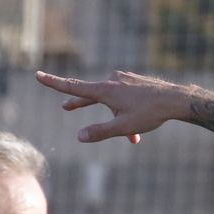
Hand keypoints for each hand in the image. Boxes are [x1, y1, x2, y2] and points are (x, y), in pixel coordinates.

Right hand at [35, 70, 187, 143]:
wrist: (176, 100)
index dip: (53, 83)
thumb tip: (80, 136)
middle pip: (91, 94)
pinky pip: (126, 99)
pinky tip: (142, 128)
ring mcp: (125, 80)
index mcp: (104, 90)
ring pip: (113, 101)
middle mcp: (112, 81)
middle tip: (66, 108)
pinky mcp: (136, 82)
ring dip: (118, 119)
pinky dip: (129, 113)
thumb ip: (100, 132)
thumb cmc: (150, 113)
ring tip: (133, 139)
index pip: (72, 86)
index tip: (37, 74)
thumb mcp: (123, 127)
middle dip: (81, 104)